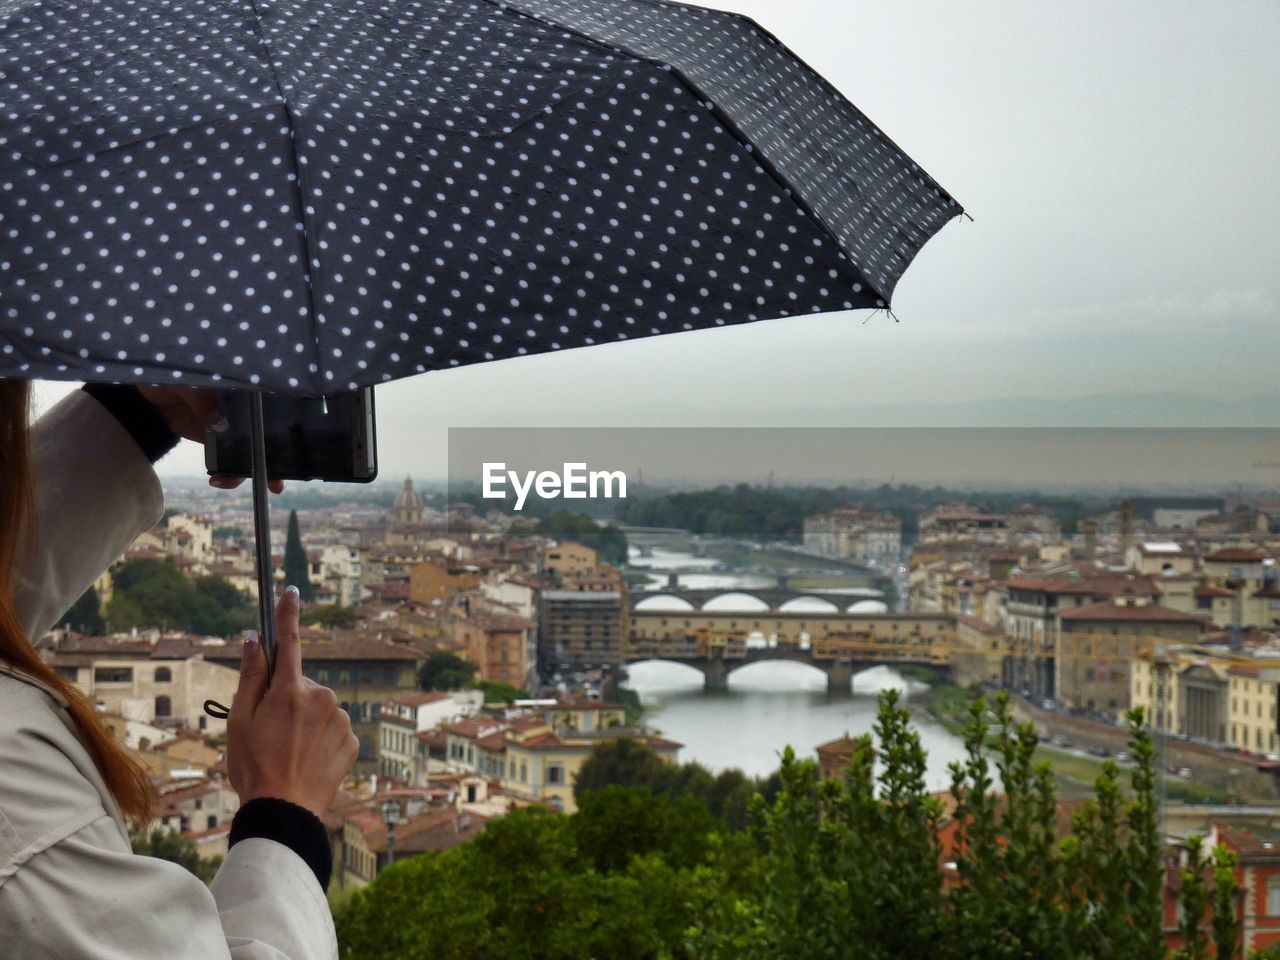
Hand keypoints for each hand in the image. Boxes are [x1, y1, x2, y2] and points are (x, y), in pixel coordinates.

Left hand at [136, 386, 283, 492]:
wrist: (143, 395)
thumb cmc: (169, 376)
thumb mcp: (186, 381)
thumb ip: (202, 399)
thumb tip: (220, 424)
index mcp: (243, 387)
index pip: (271, 406)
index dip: (283, 424)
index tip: (290, 445)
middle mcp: (243, 406)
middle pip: (267, 433)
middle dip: (274, 458)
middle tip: (276, 482)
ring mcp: (230, 424)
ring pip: (250, 449)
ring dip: (250, 470)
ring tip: (233, 482)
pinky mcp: (215, 439)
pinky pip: (228, 458)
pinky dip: (229, 472)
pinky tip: (219, 480)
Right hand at [226, 587, 358, 818]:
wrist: (285, 812)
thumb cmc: (254, 767)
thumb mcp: (240, 721)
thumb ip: (250, 678)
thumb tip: (253, 639)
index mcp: (290, 690)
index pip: (288, 642)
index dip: (287, 615)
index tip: (291, 592)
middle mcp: (321, 697)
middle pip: (300, 687)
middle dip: (286, 700)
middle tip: (269, 733)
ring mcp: (340, 719)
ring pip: (318, 710)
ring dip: (304, 723)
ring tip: (287, 753)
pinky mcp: (352, 740)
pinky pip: (332, 731)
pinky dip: (320, 741)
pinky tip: (306, 761)